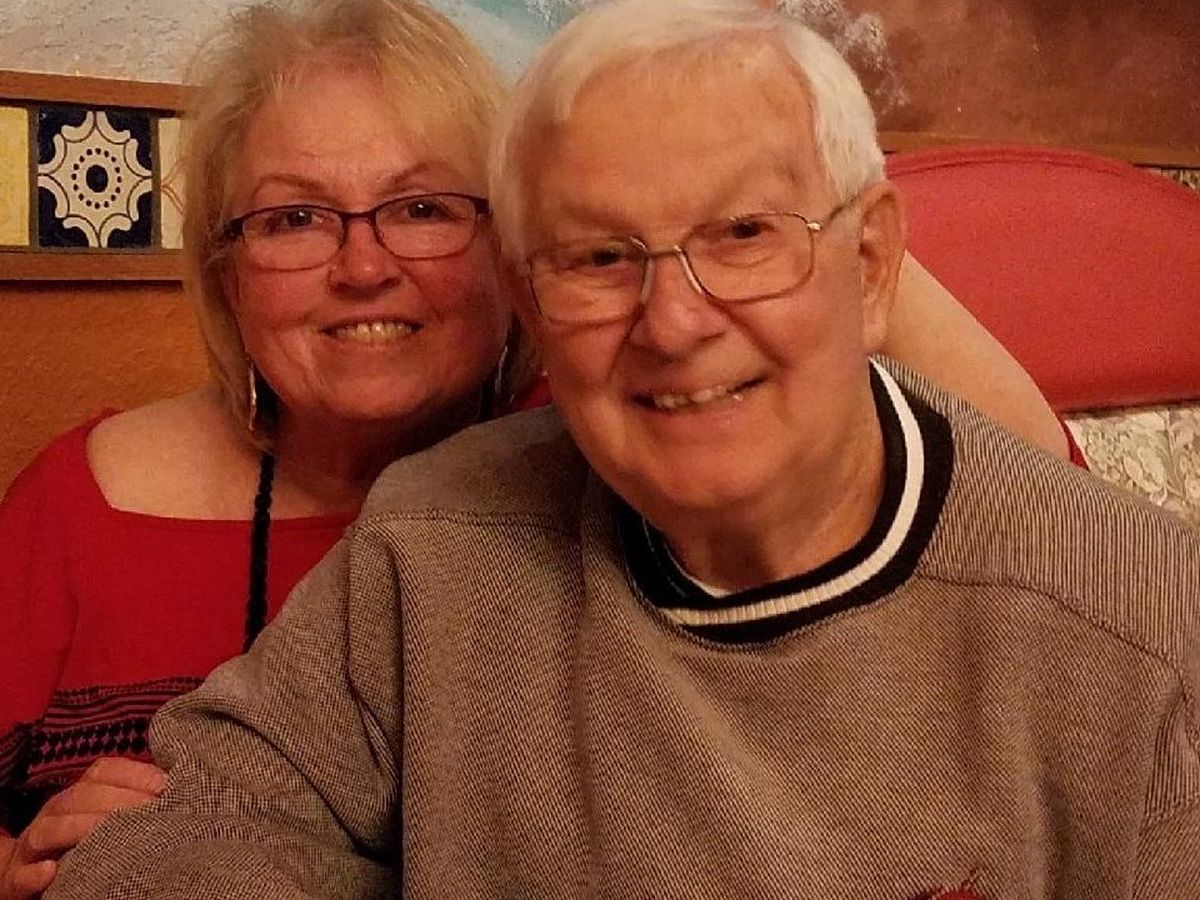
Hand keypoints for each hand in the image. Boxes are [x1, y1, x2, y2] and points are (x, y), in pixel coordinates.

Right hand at [0, 758, 165, 898]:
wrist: (29, 876)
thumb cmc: (82, 843)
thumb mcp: (105, 817)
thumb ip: (134, 801)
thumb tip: (179, 789)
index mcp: (78, 795)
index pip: (102, 771)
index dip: (134, 774)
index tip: (166, 785)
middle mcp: (54, 813)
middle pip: (80, 796)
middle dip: (117, 800)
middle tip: (152, 810)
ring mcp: (32, 846)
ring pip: (50, 829)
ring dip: (81, 828)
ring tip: (111, 834)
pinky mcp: (16, 880)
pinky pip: (19, 876)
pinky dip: (33, 874)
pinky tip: (51, 871)